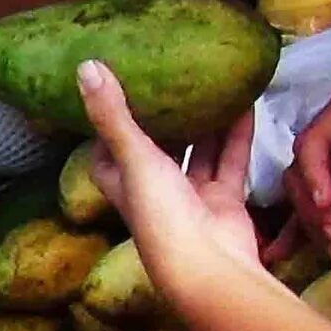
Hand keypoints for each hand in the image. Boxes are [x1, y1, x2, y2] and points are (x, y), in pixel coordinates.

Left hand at [78, 61, 265, 306]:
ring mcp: (191, 198)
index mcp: (124, 184)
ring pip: (199, 154)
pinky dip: (237, 137)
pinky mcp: (223, 201)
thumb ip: (112, 115)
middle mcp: (155, 192)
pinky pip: (231, 162)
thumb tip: (85, 66)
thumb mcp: (134, 157)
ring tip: (213, 86)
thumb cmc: (160, 214)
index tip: (113, 97)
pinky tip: (246, 105)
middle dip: (163, 122)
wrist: (209, 265)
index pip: (105, 157)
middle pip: (156, 152)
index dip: (106, 131)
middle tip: (171, 82)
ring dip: (206, 126)